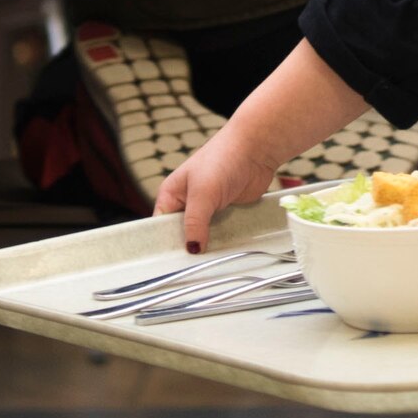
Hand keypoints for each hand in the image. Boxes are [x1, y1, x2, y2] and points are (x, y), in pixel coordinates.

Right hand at [154, 127, 283, 254]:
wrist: (257, 149)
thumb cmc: (223, 158)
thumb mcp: (202, 193)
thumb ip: (194, 222)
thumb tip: (192, 249)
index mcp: (172, 196)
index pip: (160, 227)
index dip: (164, 244)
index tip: (169, 264)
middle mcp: (188, 204)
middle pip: (183, 235)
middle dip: (189, 248)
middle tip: (193, 268)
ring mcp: (209, 210)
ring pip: (204, 236)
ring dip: (209, 247)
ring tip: (211, 265)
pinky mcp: (227, 213)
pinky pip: (223, 234)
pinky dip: (225, 241)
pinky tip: (227, 253)